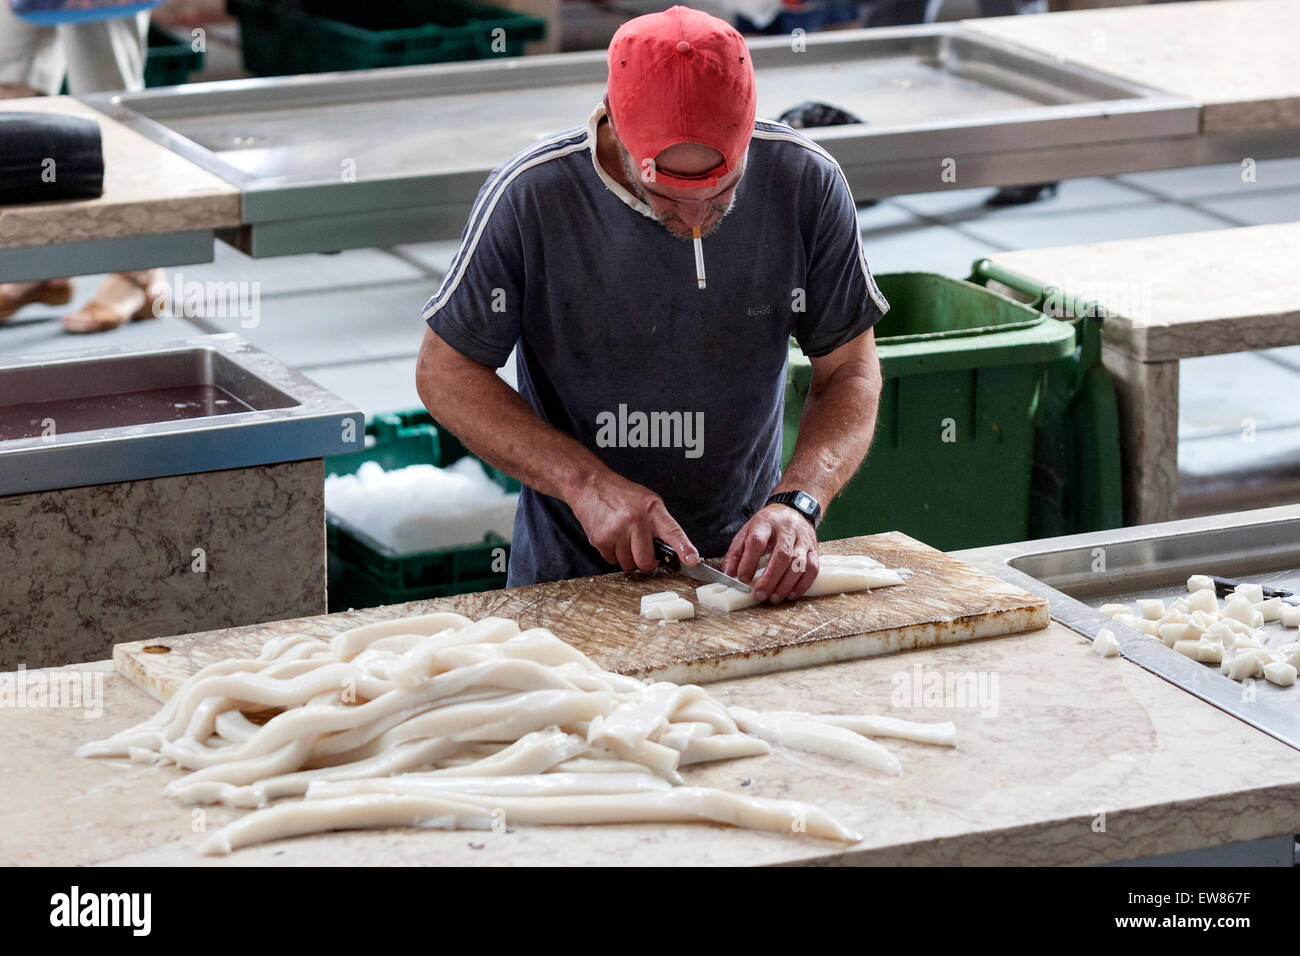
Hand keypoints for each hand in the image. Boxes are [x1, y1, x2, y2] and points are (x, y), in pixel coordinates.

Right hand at [569, 472, 698, 572]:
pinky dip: (614, 554)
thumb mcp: (648, 502)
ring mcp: (617, 531)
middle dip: (645, 561)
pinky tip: (612, 538)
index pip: (673, 532)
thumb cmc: (621, 494)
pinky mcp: (600, 539)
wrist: (590, 486)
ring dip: (628, 557)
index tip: (691, 560)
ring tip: (624, 538)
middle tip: (642, 550)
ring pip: (628, 564)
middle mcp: (635, 520)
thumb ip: (661, 525)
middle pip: (646, 561)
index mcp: (652, 510)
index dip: (684, 548)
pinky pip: (612, 561)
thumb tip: (674, 551)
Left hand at [723, 504, 818, 602]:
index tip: (743, 578)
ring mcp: (803, 539)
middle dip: (770, 578)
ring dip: (786, 584)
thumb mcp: (747, 532)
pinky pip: (813, 568)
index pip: (757, 541)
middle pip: (782, 555)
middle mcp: (787, 530)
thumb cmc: (767, 526)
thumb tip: (729, 574)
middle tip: (759, 594)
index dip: (749, 562)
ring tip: (774, 597)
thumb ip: (735, 553)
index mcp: (765, 523)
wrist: (793, 510)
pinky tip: (791, 594)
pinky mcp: (814, 549)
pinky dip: (803, 584)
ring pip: (799, 563)